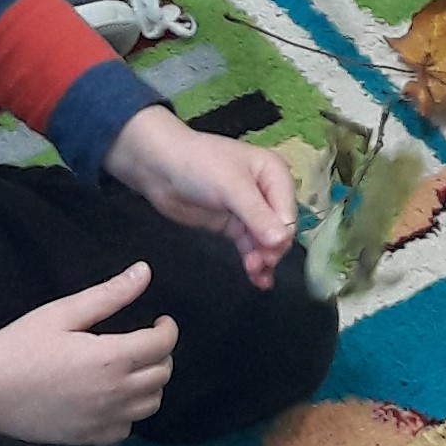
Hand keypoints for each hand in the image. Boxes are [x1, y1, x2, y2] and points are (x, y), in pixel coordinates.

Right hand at [0, 261, 176, 445]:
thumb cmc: (21, 344)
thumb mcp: (64, 312)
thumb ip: (109, 295)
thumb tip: (145, 271)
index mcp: (111, 357)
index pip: (162, 345)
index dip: (168, 329)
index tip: (160, 320)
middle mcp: (113, 393)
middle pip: (162, 375)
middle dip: (160, 355)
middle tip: (144, 341)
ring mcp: (101, 420)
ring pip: (150, 405)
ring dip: (149, 384)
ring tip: (131, 368)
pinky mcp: (87, 438)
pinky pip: (125, 430)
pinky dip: (128, 413)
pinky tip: (111, 397)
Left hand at [102, 103, 296, 289]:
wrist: (158, 168)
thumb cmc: (199, 166)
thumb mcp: (231, 186)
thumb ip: (257, 215)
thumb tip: (282, 241)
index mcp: (274, 173)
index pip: (287, 211)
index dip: (281, 235)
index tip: (269, 254)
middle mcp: (266, 191)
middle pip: (279, 229)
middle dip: (271, 249)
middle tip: (258, 265)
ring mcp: (249, 210)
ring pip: (265, 241)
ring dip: (263, 259)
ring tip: (255, 274)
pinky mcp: (232, 225)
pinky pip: (250, 246)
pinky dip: (254, 262)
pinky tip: (258, 279)